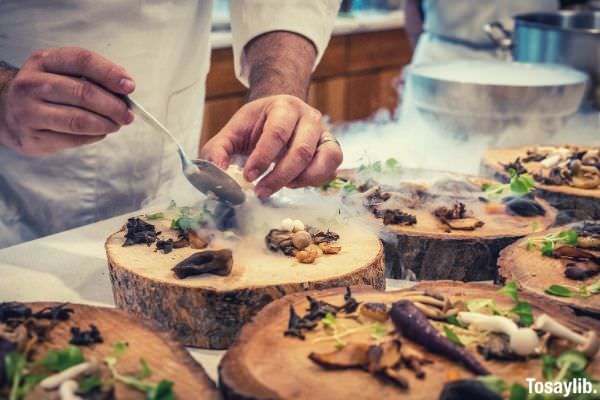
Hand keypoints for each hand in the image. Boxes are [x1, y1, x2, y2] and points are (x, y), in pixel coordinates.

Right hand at [0, 47, 134, 155]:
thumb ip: (91, 76)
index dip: (109, 73)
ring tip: (117, 124)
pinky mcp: (32, 137)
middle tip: (128, 115)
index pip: (82, 60)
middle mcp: (31, 84)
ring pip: (78, 120)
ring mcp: (28, 111)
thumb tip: (125, 87)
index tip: (129, 86)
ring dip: (106, 124)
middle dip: (113, 106)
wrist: (6, 112)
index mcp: (43, 61)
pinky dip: (94, 137)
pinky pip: (73, 139)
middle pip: (83, 92)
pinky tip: (99, 133)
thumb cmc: (46, 92)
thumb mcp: (61, 73)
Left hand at [201, 95, 342, 197]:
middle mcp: (309, 117)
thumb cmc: (256, 125)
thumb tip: (215, 174)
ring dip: (300, 180)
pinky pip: (331, 169)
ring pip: (323, 160)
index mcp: (283, 107)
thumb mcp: (233, 132)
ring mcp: (324, 133)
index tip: (248, 177)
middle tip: (261, 192)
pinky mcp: (331, 148)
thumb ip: (218, 150)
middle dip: (279, 177)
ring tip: (281, 186)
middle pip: (301, 151)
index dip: (262, 158)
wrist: (279, 115)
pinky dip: (314, 181)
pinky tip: (294, 183)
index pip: (277, 133)